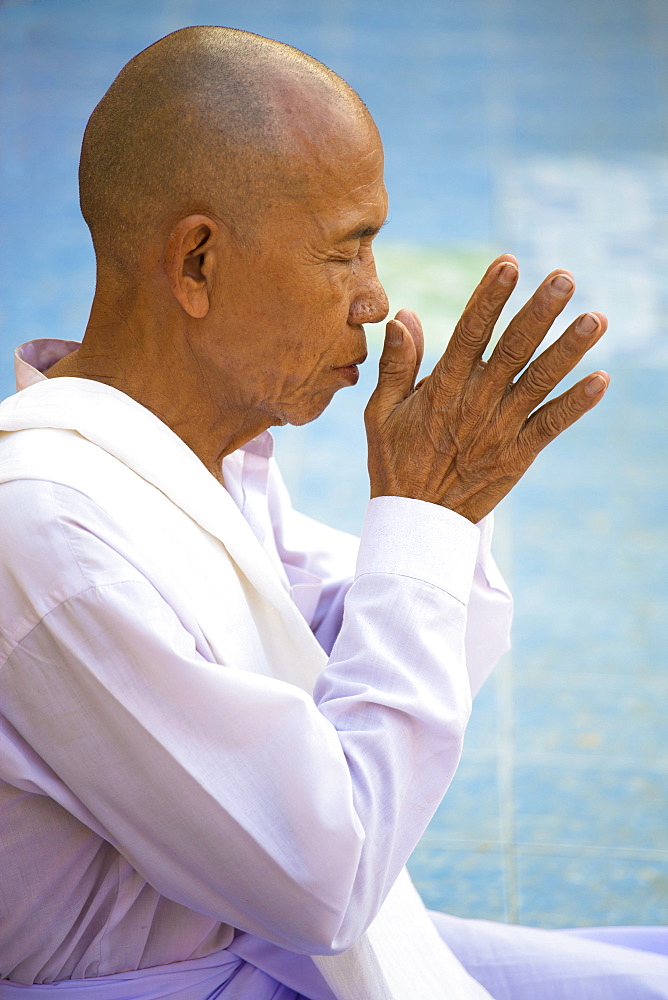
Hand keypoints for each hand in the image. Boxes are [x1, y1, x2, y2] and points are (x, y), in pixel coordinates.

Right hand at [365, 254, 608, 522]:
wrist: (415, 522)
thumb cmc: (395, 462)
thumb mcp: (380, 412)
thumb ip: (396, 365)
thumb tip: (403, 315)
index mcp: (442, 389)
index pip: (469, 332)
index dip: (490, 297)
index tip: (508, 264)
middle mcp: (475, 403)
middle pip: (512, 349)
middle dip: (539, 311)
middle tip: (565, 277)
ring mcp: (500, 430)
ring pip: (539, 382)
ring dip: (568, 349)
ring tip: (596, 318)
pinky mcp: (518, 455)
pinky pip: (551, 425)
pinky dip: (576, 404)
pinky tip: (601, 379)